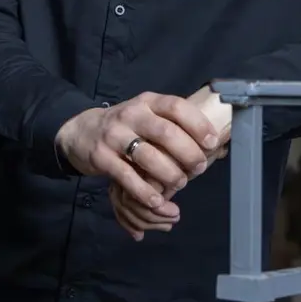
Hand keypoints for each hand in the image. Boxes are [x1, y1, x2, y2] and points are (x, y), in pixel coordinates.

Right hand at [55, 92, 219, 213]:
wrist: (82, 132)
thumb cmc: (127, 126)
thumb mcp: (147, 116)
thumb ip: (175, 127)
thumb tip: (219, 146)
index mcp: (148, 102)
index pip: (176, 107)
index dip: (197, 124)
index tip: (212, 142)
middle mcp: (131, 114)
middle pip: (165, 132)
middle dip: (187, 152)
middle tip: (198, 168)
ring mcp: (114, 135)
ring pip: (147, 156)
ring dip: (169, 173)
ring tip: (180, 183)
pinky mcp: (101, 156)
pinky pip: (127, 176)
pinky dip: (144, 191)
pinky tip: (157, 199)